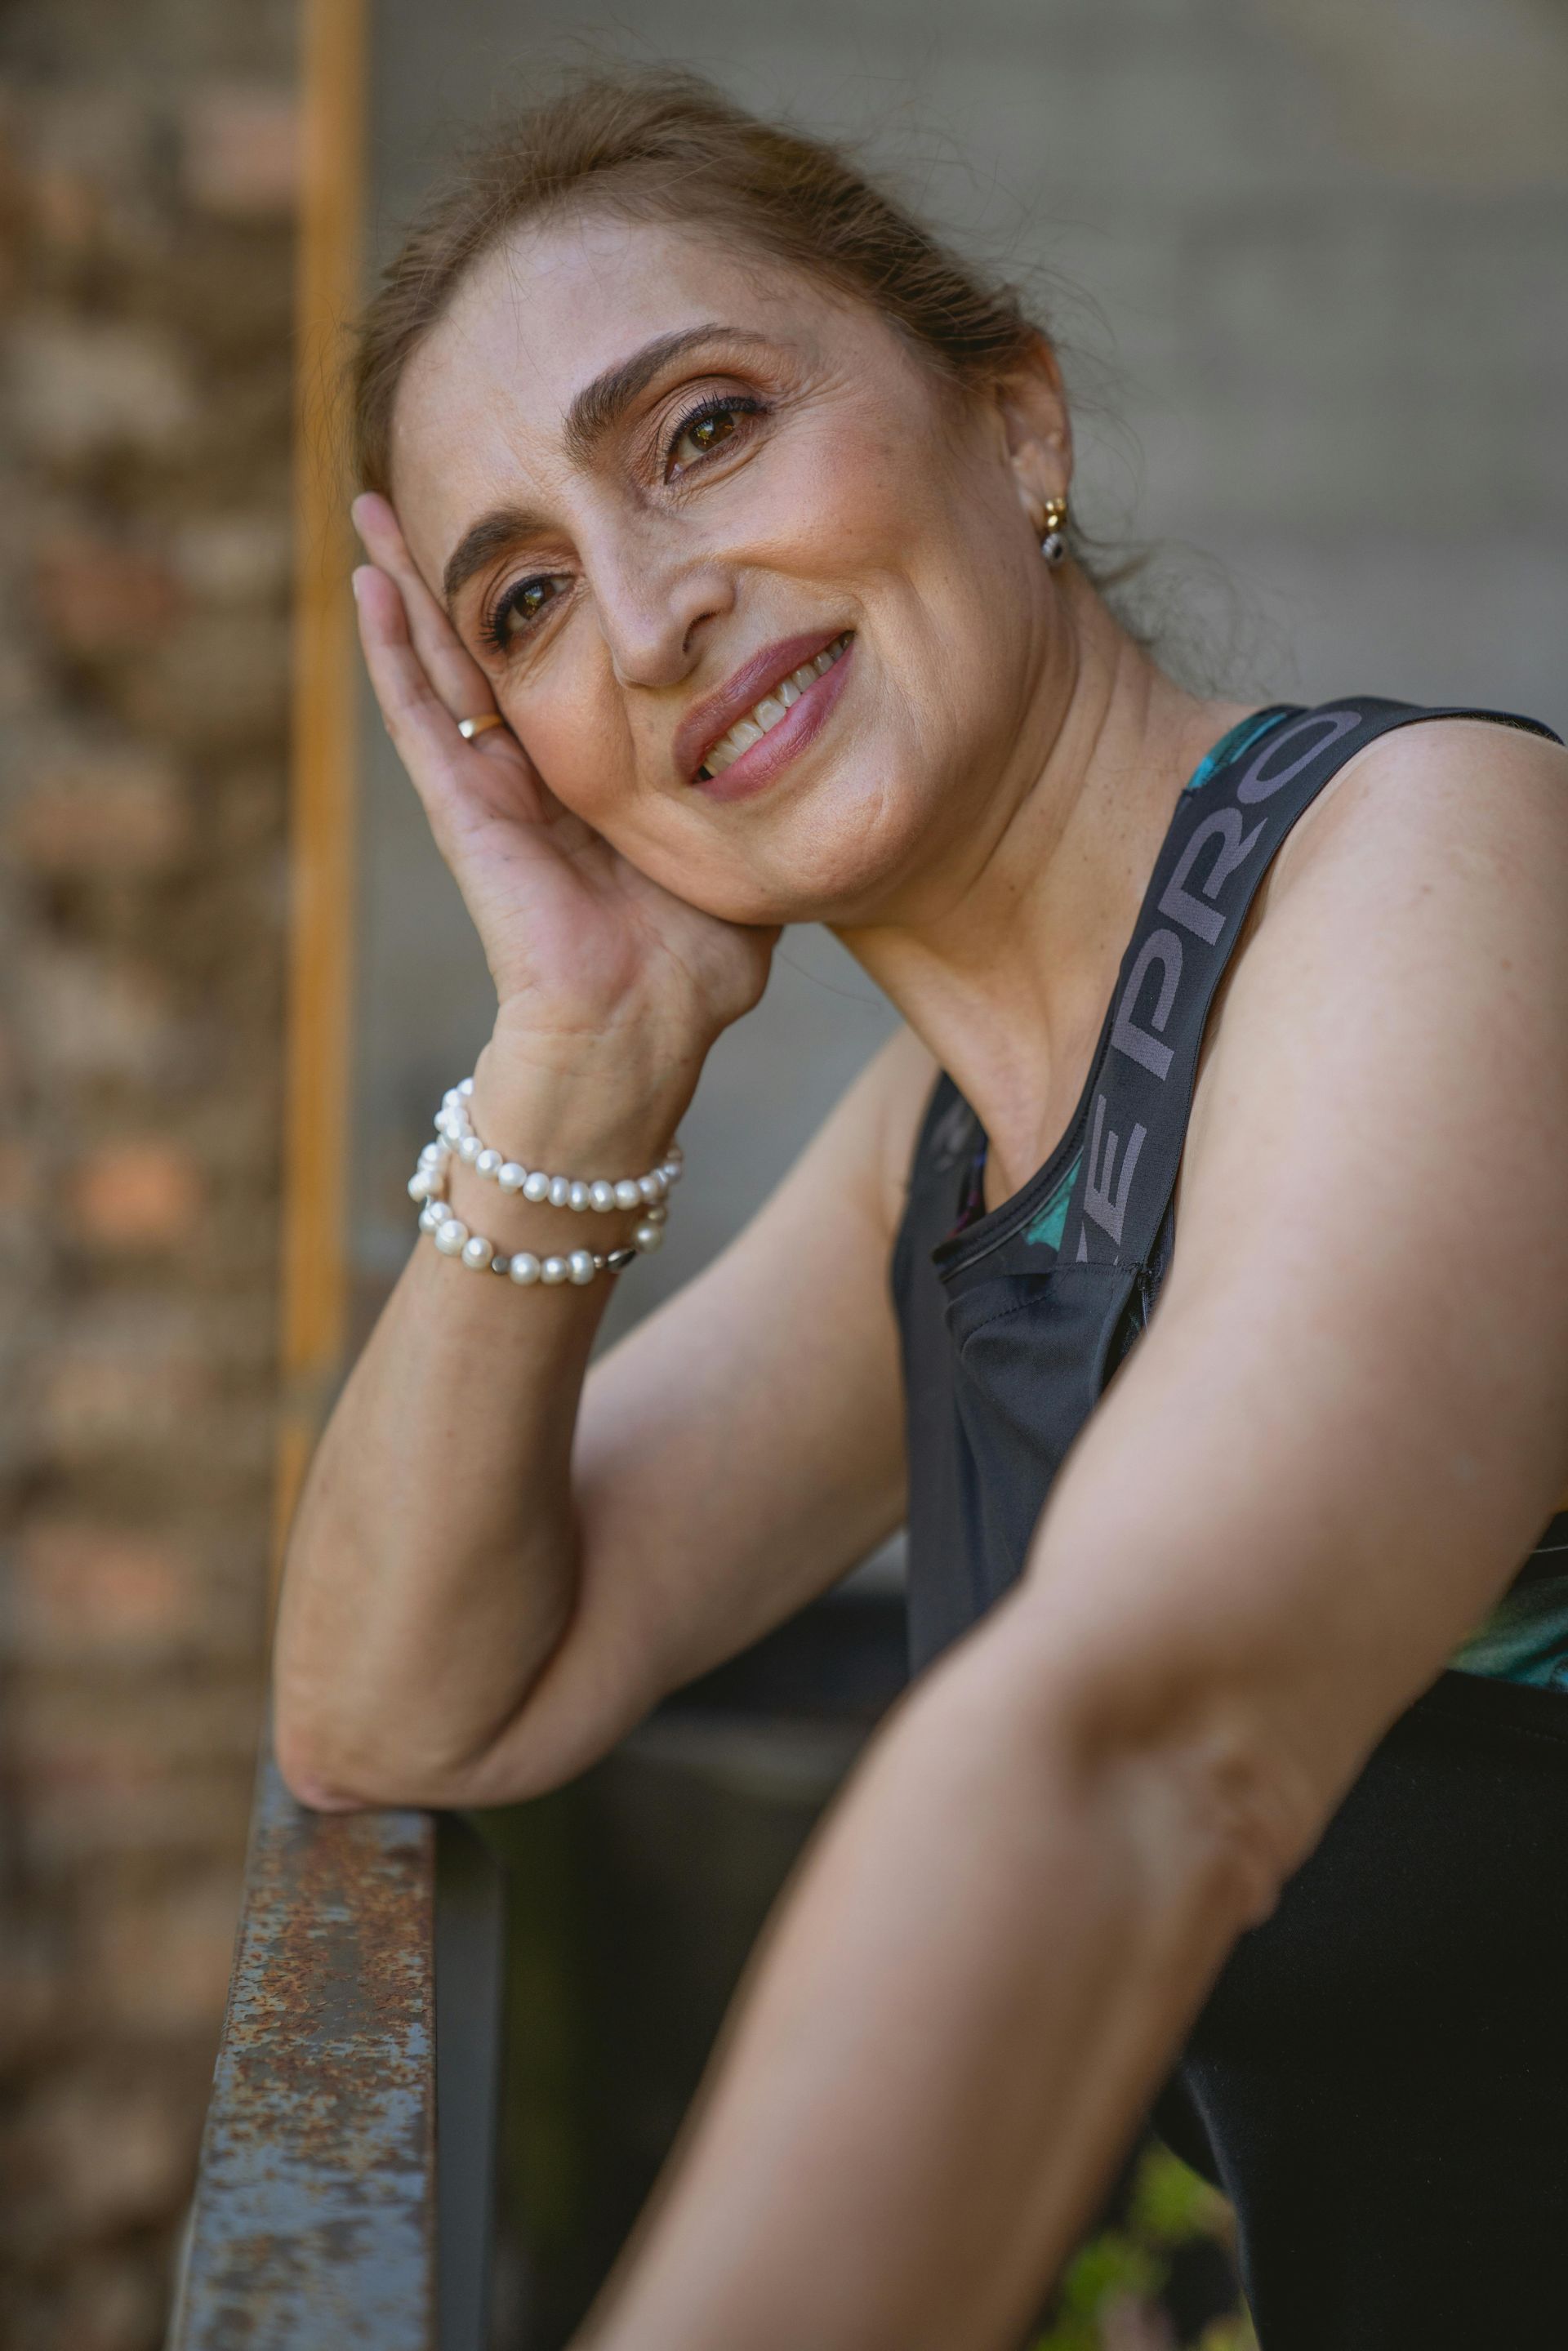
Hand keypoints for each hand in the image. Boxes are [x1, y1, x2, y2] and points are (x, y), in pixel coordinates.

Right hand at [352, 494, 774, 1117]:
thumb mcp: (735, 847)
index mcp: (593, 774)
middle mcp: (533, 770)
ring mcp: (489, 787)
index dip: (550, 589)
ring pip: (436, 661)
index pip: (561, 658)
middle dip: (460, 563)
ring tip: (373, 499)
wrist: (641, 1030)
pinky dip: (388, 646)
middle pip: (484, 643)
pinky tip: (367, 580)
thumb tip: (804, 730)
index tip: (547, 511)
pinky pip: (417, 713)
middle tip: (437, 470)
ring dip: (404, 581)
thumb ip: (749, 789)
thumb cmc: (694, 963)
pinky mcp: (462, 808)